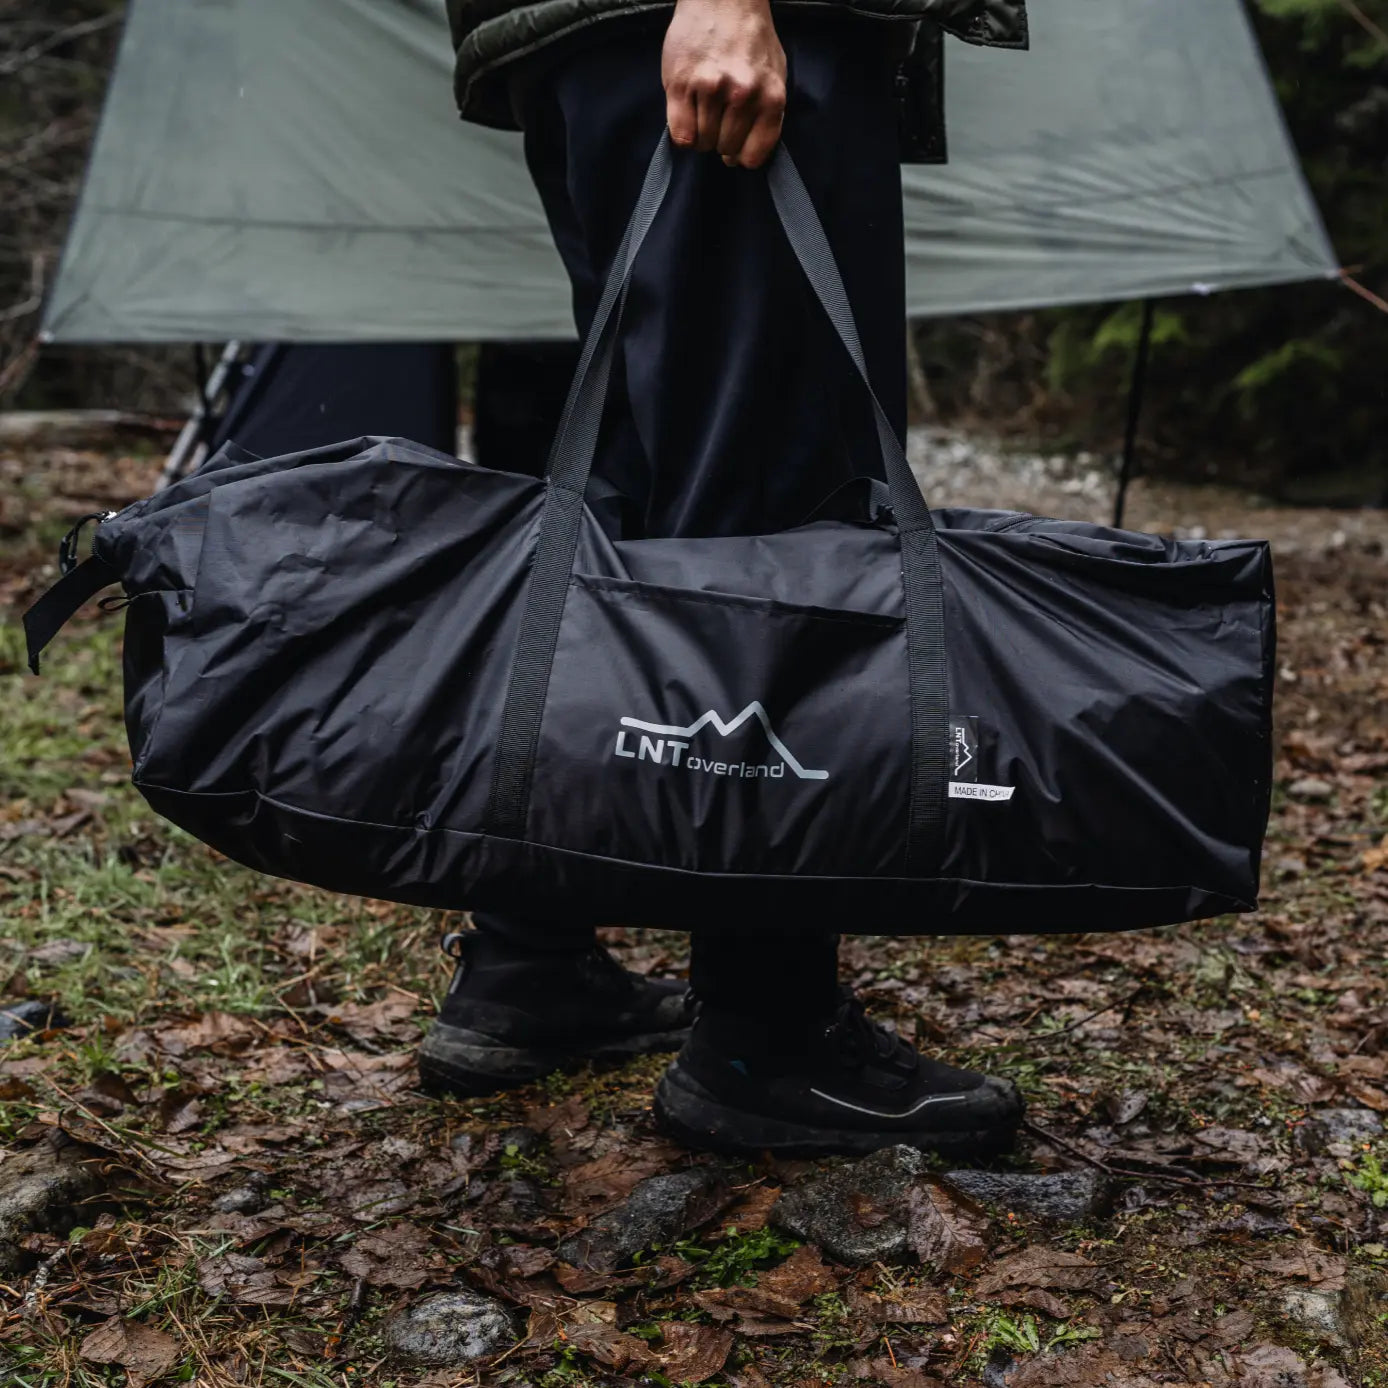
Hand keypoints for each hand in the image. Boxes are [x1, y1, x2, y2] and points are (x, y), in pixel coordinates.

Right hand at [662, 0, 786, 168]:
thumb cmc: (750, 36)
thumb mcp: (774, 73)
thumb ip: (768, 113)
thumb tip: (746, 154)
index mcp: (771, 97)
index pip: (752, 155)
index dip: (740, 156)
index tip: (734, 148)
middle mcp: (743, 94)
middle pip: (725, 149)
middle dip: (719, 141)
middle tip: (717, 120)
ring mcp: (710, 88)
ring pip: (701, 142)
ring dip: (700, 134)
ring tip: (703, 111)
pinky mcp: (681, 82)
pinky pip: (680, 133)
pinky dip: (682, 132)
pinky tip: (687, 115)